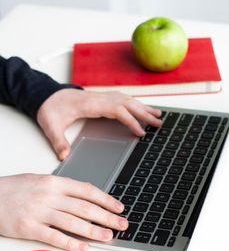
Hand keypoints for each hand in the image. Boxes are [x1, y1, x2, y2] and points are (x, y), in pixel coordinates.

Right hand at [0, 174, 127, 250]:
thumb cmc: (14, 189)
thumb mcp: (40, 181)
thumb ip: (62, 188)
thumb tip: (85, 196)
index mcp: (54, 182)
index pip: (86, 190)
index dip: (106, 199)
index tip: (118, 207)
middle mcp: (49, 196)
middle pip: (85, 207)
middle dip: (107, 216)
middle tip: (122, 224)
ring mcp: (39, 212)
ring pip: (73, 222)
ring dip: (94, 231)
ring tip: (109, 237)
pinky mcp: (28, 228)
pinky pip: (54, 237)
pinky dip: (70, 243)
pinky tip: (84, 248)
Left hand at [37, 89, 161, 159]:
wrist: (46, 95)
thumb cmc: (50, 108)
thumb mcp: (50, 125)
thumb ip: (58, 141)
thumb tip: (64, 156)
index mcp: (91, 104)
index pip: (117, 111)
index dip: (131, 121)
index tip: (141, 133)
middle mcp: (99, 98)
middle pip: (127, 104)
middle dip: (145, 113)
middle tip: (159, 123)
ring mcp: (102, 97)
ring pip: (127, 100)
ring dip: (143, 107)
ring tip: (158, 114)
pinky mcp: (101, 98)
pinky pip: (122, 99)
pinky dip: (135, 104)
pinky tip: (141, 108)